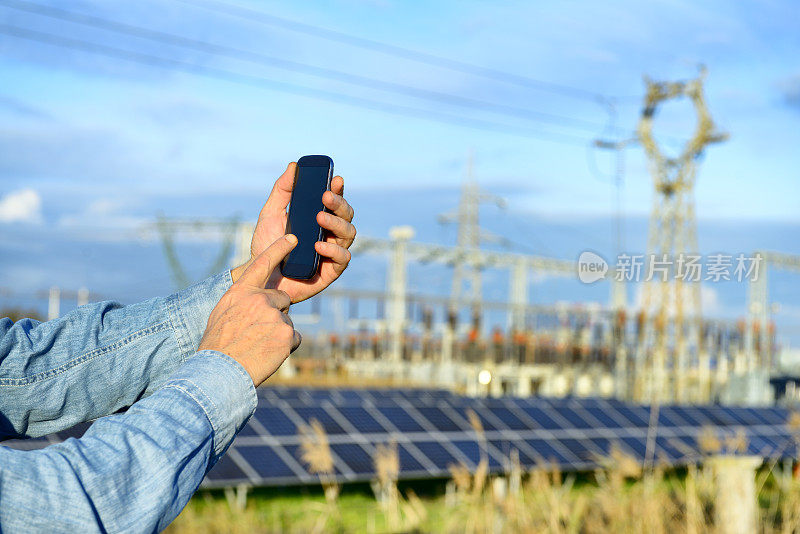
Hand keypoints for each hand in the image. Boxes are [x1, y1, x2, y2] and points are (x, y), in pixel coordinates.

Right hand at [200, 235, 301, 386]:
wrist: (218, 374)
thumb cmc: (218, 347)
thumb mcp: (223, 314)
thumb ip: (242, 302)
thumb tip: (257, 299)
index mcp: (241, 292)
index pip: (262, 263)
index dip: (279, 249)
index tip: (293, 238)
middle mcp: (259, 299)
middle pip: (282, 300)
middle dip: (276, 314)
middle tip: (257, 333)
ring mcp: (275, 316)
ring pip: (287, 322)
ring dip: (278, 334)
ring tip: (258, 347)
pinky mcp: (287, 334)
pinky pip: (294, 339)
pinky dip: (285, 348)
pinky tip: (267, 355)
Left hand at [230, 162, 355, 302]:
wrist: (259, 276)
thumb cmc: (267, 245)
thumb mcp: (271, 213)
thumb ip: (282, 190)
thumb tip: (294, 165)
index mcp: (319, 218)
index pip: (335, 201)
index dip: (339, 189)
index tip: (335, 179)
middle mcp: (330, 233)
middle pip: (347, 215)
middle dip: (339, 204)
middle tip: (325, 197)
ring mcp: (332, 252)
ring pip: (349, 233)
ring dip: (337, 223)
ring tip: (319, 218)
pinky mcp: (331, 272)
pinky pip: (343, 259)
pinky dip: (333, 251)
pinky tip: (318, 245)